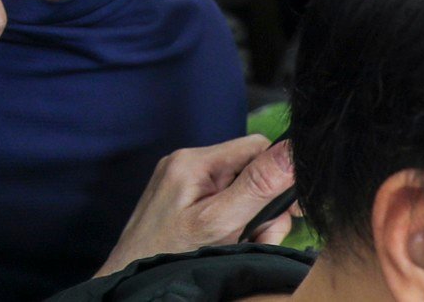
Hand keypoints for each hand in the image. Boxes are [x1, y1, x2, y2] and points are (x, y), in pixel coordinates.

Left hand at [95, 136, 297, 276]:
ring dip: (251, 220)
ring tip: (240, 245)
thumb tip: (292, 151)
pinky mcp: (183, 198)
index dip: (280, 175)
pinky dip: (235, 224)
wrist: (132, 277)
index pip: (256, 146)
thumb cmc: (171, 253)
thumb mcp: (221, 221)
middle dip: (263, 207)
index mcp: (194, 160)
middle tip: (258, 238)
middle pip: (250, 170)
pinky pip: (223, 202)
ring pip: (240, 190)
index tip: (291, 209)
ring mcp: (184, 181)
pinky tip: (229, 243)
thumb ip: (257, 186)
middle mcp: (187, 163)